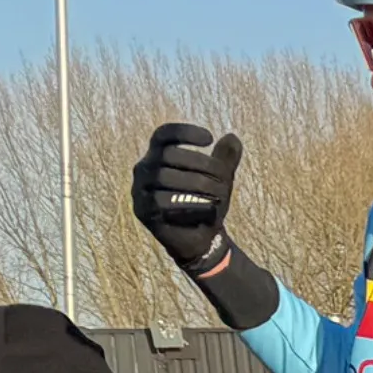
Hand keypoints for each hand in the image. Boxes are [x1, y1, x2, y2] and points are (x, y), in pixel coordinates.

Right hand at [131, 123, 237, 270]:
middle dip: (201, 165)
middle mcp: (144, 168)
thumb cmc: (207, 203)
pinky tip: (207, 209)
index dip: (184, 132)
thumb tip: (232, 137)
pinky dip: (189, 205)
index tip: (209, 138)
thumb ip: (225, 160)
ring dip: (197, 185)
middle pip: (168, 155)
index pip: (164, 135)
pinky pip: (161, 202)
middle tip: (223, 181)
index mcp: (158, 156)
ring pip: (164, 177)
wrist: (202, 240)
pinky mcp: (142, 210)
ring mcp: (139, 189)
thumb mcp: (220, 181)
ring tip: (218, 197)